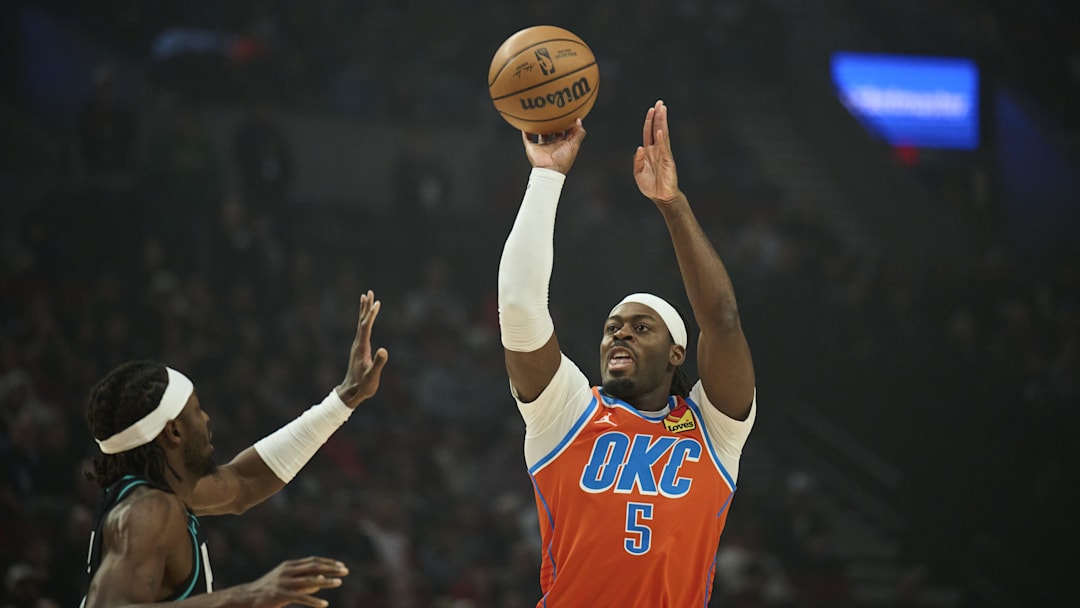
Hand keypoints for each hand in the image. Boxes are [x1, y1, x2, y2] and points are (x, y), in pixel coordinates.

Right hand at [247, 557, 348, 607]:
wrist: (247, 598)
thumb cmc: (269, 590)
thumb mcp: (286, 580)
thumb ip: (303, 578)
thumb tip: (323, 580)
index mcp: (289, 565)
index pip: (313, 561)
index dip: (328, 562)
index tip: (341, 565)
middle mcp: (287, 571)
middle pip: (314, 567)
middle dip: (331, 568)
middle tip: (346, 570)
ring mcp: (284, 582)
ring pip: (310, 581)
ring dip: (327, 582)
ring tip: (339, 582)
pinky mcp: (281, 595)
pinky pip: (301, 598)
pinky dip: (314, 600)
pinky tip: (324, 604)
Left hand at [336, 290, 388, 407]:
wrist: (352, 393)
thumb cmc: (363, 385)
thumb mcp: (373, 375)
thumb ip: (378, 363)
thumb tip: (383, 350)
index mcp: (361, 347)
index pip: (366, 327)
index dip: (371, 314)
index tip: (376, 302)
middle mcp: (358, 344)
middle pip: (362, 321)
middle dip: (365, 307)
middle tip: (369, 292)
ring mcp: (358, 346)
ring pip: (361, 325)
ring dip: (364, 311)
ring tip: (366, 299)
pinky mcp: (360, 349)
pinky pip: (362, 331)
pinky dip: (365, 321)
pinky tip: (366, 320)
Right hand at [521, 118, 586, 174]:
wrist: (549, 169)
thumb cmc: (563, 160)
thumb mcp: (575, 145)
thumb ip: (579, 133)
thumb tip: (579, 121)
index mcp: (563, 145)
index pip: (566, 133)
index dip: (568, 125)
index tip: (568, 115)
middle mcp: (553, 145)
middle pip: (553, 132)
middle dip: (554, 124)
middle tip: (554, 113)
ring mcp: (542, 146)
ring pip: (541, 134)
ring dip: (540, 127)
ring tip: (540, 117)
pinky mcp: (532, 148)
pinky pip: (527, 138)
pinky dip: (526, 132)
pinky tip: (525, 125)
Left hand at [633, 100, 680, 204]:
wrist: (660, 197)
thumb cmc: (650, 185)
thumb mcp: (639, 172)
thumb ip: (638, 160)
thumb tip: (639, 148)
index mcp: (649, 152)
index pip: (649, 132)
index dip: (649, 121)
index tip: (651, 109)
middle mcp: (657, 150)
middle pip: (657, 129)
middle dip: (658, 116)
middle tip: (660, 103)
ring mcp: (664, 154)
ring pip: (662, 134)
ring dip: (662, 122)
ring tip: (663, 110)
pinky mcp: (668, 161)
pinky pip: (664, 148)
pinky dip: (661, 139)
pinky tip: (660, 130)